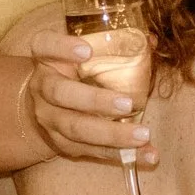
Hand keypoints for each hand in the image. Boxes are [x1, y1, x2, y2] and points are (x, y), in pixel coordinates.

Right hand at [11, 26, 157, 166]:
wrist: (46, 108)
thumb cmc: (74, 74)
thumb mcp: (84, 56)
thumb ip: (114, 46)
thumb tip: (152, 40)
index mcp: (47, 59)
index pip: (45, 45)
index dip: (63, 47)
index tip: (86, 50)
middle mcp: (43, 87)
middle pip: (61, 93)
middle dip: (95, 100)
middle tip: (128, 104)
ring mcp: (49, 118)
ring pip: (76, 128)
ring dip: (111, 134)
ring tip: (142, 135)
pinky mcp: (62, 144)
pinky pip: (91, 150)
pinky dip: (121, 154)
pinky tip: (147, 155)